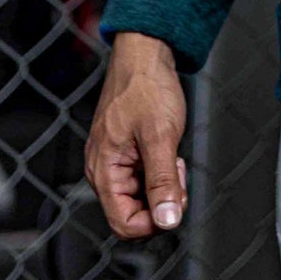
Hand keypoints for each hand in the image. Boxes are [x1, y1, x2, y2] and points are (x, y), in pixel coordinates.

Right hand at [85, 31, 188, 238]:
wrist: (145, 56)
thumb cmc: (147, 87)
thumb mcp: (161, 136)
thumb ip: (162, 181)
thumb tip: (166, 220)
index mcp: (104, 170)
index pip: (123, 223)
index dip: (153, 223)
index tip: (174, 203)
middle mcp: (103, 170)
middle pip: (133, 213)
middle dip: (161, 200)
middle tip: (177, 172)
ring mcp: (113, 161)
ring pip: (140, 196)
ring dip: (162, 185)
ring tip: (173, 157)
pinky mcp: (124, 152)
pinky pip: (142, 177)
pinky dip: (159, 171)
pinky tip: (167, 152)